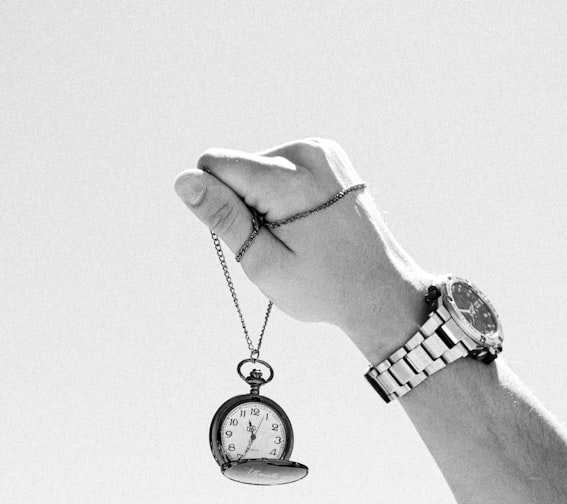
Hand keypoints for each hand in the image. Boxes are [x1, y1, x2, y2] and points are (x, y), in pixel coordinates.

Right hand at [174, 138, 433, 362]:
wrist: (382, 290)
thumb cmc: (322, 287)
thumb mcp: (264, 262)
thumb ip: (223, 217)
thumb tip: (184, 180)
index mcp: (290, 178)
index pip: (216, 164)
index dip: (221, 204)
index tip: (255, 234)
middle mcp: (307, 152)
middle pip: (238, 166)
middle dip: (246, 204)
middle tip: (284, 242)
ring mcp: (322, 149)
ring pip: (257, 167)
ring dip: (265, 201)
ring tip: (300, 234)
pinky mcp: (328, 154)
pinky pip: (280, 168)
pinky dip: (283, 194)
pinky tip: (309, 221)